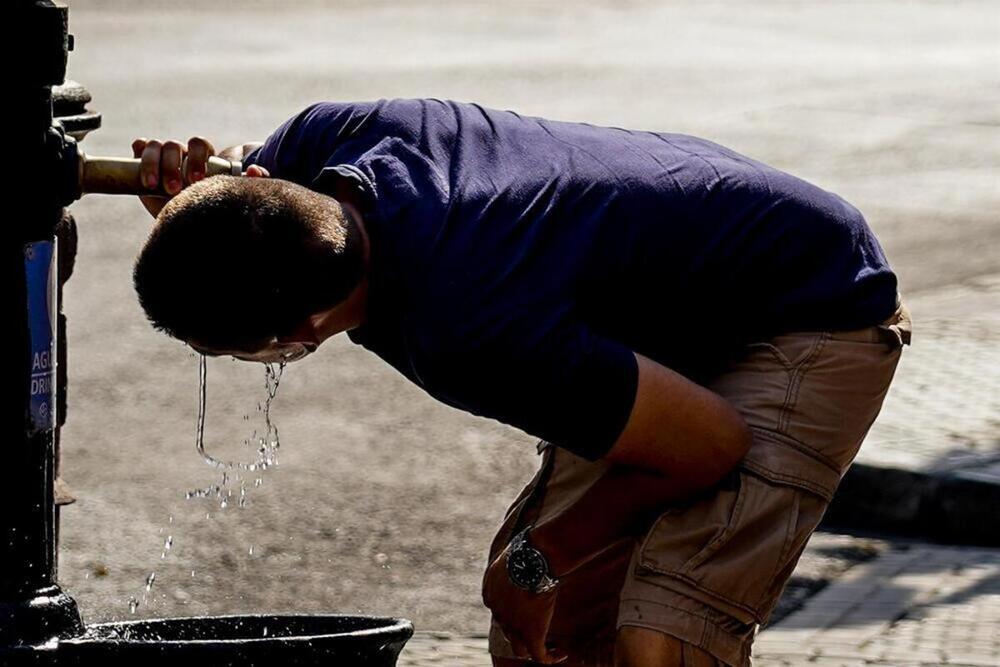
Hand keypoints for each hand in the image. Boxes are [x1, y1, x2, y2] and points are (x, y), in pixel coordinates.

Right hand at [130, 136, 268, 217]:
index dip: (196, 159)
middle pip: (174, 145)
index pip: (198, 145)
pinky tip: (139, 170)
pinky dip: (138, 153)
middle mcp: (180, 155)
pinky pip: (139, 146)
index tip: (196, 181)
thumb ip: (249, 184)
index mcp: (202, 159)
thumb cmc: (209, 211)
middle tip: (173, 189)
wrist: (184, 228)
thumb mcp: (227, 199)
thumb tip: (255, 171)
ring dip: (152, 164)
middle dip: (172, 166)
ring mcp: (161, 158)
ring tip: (152, 186)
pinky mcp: (142, 164)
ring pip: (155, 146)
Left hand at [482, 542, 567, 663]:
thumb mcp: (513, 552)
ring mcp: (513, 626)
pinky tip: (562, 652)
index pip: (499, 609)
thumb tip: (528, 547)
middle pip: (507, 629)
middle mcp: (497, 612)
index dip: (512, 612)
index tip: (526, 610)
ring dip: (532, 648)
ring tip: (548, 646)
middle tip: (539, 626)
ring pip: (519, 648)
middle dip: (521, 630)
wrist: (534, 558)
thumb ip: (516, 559)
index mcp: (490, 592)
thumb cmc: (527, 548)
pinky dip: (551, 657)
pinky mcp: (531, 633)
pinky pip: (539, 655)